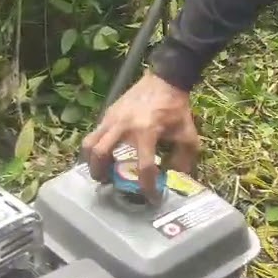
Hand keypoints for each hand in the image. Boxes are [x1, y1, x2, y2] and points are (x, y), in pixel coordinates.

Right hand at [81, 72, 199, 200]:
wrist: (165, 79)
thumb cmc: (176, 108)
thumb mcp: (187, 134)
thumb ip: (184, 158)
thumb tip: (177, 179)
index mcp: (147, 132)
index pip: (144, 168)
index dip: (147, 188)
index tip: (151, 198)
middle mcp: (125, 126)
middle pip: (101, 155)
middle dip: (101, 174)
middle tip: (108, 184)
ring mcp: (113, 118)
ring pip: (91, 144)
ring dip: (92, 161)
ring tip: (99, 171)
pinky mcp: (108, 113)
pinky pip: (95, 133)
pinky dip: (96, 147)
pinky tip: (105, 154)